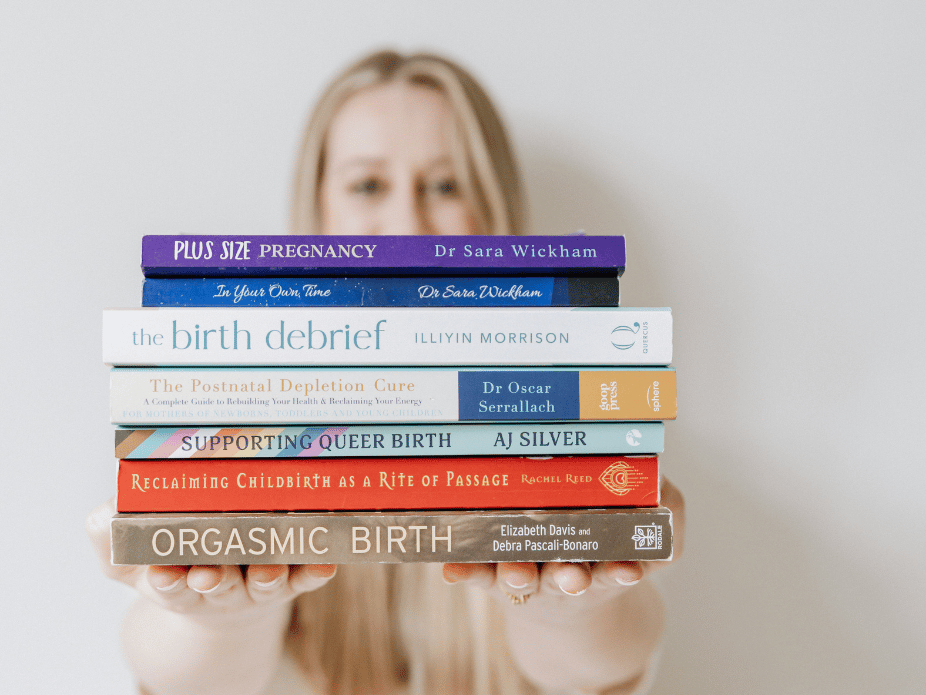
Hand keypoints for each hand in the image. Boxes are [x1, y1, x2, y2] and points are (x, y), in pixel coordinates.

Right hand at [86, 499, 336, 623]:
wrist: (219, 594)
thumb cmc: (172, 565)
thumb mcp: (130, 561)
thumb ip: (109, 539)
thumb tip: (105, 512)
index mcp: (177, 582)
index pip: (169, 584)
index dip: (167, 579)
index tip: (163, 573)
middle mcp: (220, 586)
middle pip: (218, 586)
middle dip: (213, 579)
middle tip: (208, 572)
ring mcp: (257, 584)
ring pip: (264, 582)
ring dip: (265, 576)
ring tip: (266, 569)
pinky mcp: (291, 578)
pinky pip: (306, 577)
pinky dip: (314, 571)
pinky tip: (325, 562)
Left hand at [442, 477, 684, 610]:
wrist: (570, 597)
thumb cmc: (612, 548)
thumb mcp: (655, 534)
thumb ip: (666, 509)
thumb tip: (661, 475)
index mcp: (606, 564)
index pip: (615, 567)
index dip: (621, 568)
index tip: (628, 569)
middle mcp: (566, 573)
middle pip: (566, 577)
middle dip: (569, 576)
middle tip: (573, 575)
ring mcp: (530, 572)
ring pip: (523, 574)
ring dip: (520, 573)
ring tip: (519, 572)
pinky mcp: (493, 571)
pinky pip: (478, 572)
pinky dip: (466, 571)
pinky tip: (450, 568)